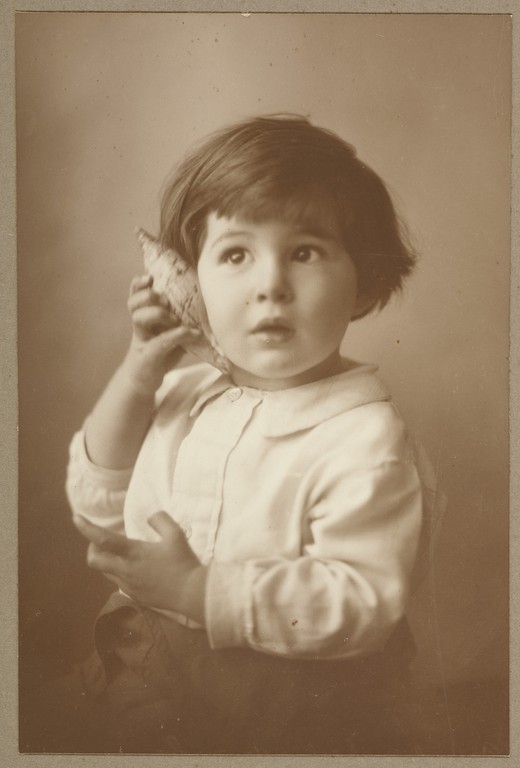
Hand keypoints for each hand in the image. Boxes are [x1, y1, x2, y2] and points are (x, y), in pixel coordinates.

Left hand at [73, 513, 206, 623]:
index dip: (86, 528)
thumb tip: (150, 517)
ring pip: (104, 572)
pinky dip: (119, 571)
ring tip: (121, 553)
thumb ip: (160, 520)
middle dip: (92, 548)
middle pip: (94, 560)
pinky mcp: (134, 596)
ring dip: (106, 560)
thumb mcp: (176, 534)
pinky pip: (118, 581)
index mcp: (134, 553)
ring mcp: (128, 585)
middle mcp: (126, 570)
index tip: (76, 518)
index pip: (102, 539)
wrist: (191, 594)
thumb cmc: (184, 562)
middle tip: (103, 542)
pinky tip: (136, 568)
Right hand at [122, 274, 200, 395]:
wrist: (143, 381)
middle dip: (149, 297)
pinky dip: (178, 335)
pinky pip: (159, 342)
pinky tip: (193, 334)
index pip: (135, 295)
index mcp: (144, 317)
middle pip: (133, 303)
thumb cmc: (160, 354)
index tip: (150, 277)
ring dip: (158, 314)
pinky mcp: (148, 356)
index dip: (139, 284)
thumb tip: (208, 307)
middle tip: (167, 303)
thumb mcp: (170, 333)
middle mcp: (139, 327)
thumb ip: (181, 320)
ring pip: (138, 318)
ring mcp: (141, 341)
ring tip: (175, 320)